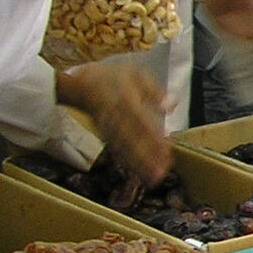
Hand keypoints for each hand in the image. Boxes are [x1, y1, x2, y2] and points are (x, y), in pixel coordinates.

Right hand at [54, 62, 172, 185]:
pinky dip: (126, 161)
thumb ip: (155, 91)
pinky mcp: (103, 134)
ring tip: (153, 178)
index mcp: (126, 99)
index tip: (167, 151)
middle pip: (131, 139)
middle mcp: (115, 115)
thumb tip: (171, 105)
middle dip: (145, 158)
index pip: (141, 121)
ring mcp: (108, 127)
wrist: (81, 83)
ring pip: (122, 147)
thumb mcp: (136, 74)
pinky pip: (114, 149)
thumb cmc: (114, 77)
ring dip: (137, 164)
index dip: (153, 137)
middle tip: (160, 174)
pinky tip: (138, 172)